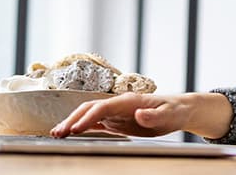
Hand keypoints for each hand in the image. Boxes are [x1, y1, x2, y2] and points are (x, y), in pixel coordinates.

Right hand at [51, 93, 190, 138]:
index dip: (87, 118)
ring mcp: (115, 112)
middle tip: (58, 132)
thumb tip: (139, 113)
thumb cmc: (174, 111)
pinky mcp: (116, 120)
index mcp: (127, 101)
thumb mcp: (168, 115)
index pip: (101, 108)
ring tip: (57, 133)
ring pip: (88, 115)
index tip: (75, 129)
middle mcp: (118, 104)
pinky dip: (81, 127)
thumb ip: (153, 115)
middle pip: (89, 109)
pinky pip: (95, 123)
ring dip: (72, 123)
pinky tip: (71, 133)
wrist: (178, 109)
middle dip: (72, 119)